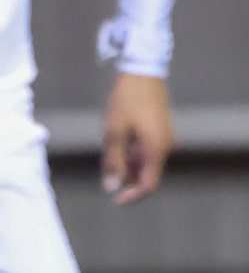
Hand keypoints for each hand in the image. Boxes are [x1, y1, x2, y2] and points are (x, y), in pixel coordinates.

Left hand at [102, 71, 173, 203]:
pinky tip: (118, 133)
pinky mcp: (162, 131)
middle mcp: (166, 148)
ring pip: (144, 159)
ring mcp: (166, 139)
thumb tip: (111, 187)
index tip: (115, 199)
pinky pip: (147, 148)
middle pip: (146, 171)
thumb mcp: (114, 131)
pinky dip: (131, 148)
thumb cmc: (127, 101)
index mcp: (157, 150)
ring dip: (126, 157)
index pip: (149, 185)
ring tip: (111, 137)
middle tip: (107, 154)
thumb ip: (113, 160)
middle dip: (125, 170)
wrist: (143, 73)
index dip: (132, 195)